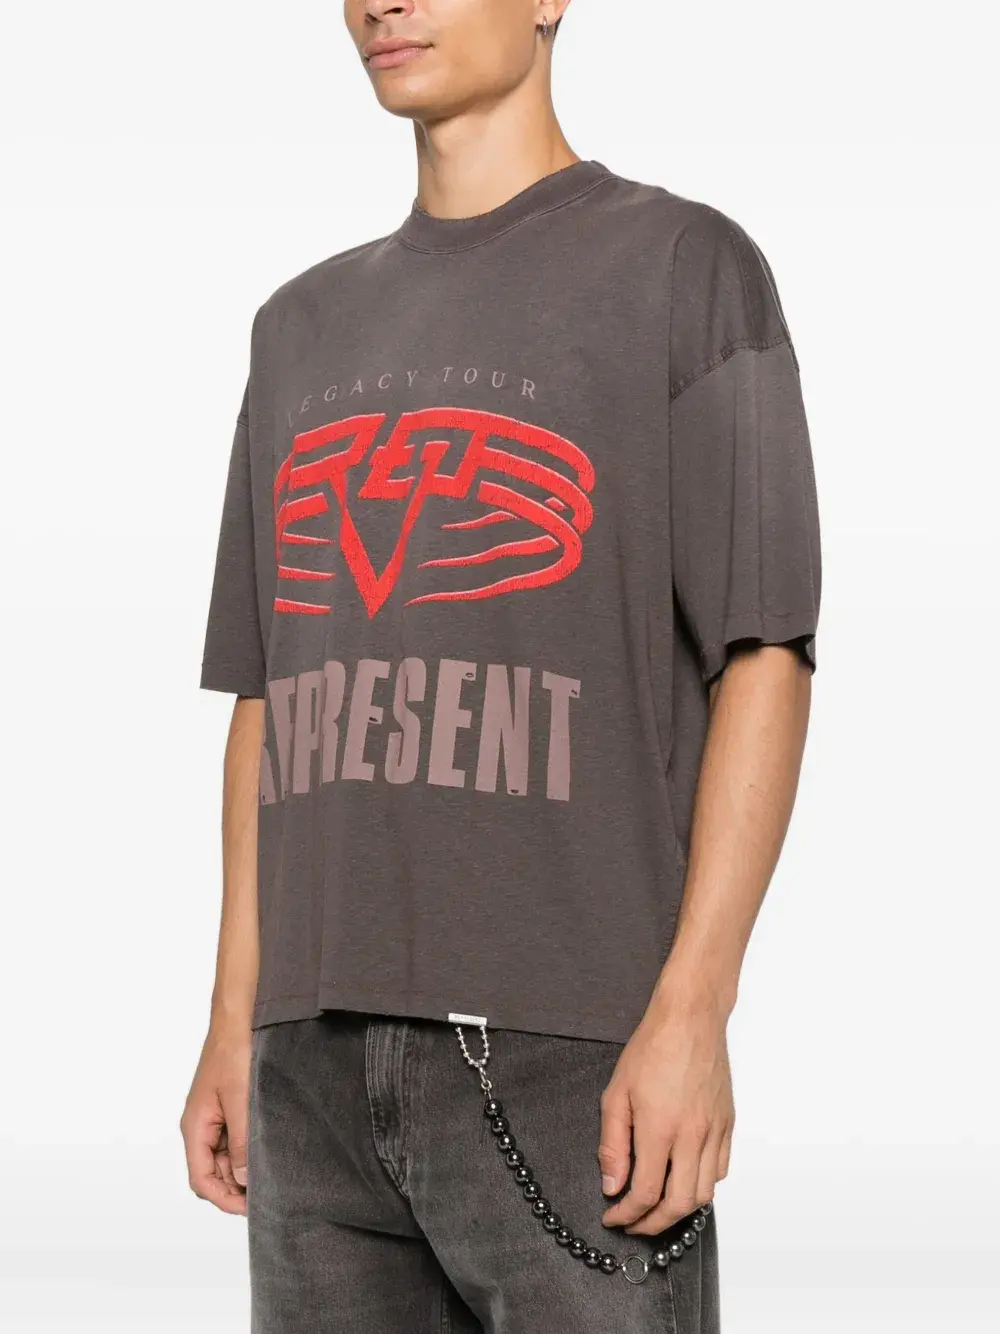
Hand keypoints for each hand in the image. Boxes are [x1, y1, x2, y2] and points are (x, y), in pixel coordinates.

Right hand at [180, 1024, 251, 1215]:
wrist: (238, 1019)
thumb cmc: (234, 1053)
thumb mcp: (240, 1100)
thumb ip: (240, 1141)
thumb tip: (242, 1180)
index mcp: (195, 1127)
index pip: (201, 1179)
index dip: (224, 1199)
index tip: (250, 1208)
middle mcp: (199, 1126)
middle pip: (211, 1173)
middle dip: (234, 1188)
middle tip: (265, 1197)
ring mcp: (212, 1118)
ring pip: (223, 1158)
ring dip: (241, 1170)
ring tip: (269, 1176)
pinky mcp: (225, 1108)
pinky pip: (231, 1140)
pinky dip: (245, 1151)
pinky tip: (265, 1151)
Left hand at [598, 993, 733, 1234]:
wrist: (690, 1019)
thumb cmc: (652, 1048)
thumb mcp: (616, 1093)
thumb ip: (613, 1144)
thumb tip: (612, 1184)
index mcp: (660, 1128)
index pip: (646, 1193)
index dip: (627, 1214)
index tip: (614, 1217)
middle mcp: (692, 1135)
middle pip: (679, 1204)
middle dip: (653, 1224)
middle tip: (634, 1223)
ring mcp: (715, 1131)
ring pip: (704, 1193)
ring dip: (679, 1209)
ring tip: (657, 1206)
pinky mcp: (728, 1123)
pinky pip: (721, 1170)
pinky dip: (702, 1185)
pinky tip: (684, 1178)